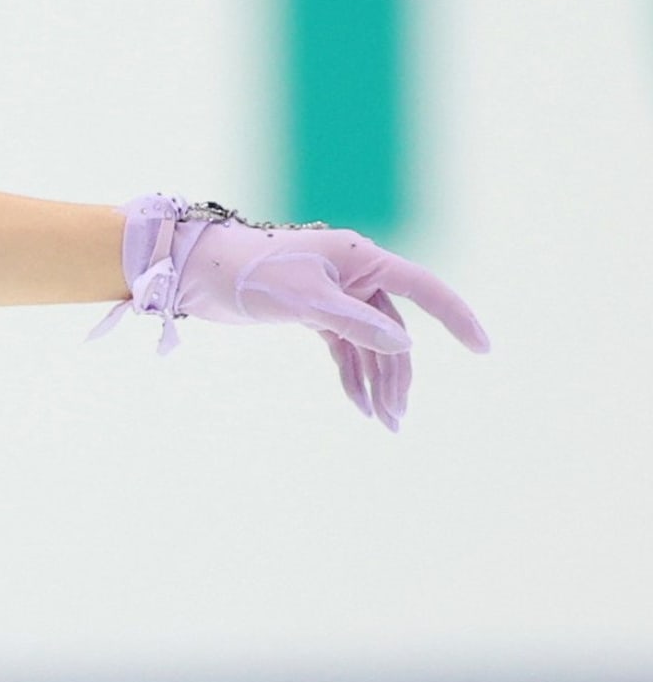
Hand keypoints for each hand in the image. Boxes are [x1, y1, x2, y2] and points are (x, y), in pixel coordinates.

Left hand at [173, 218, 489, 432]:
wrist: (198, 270)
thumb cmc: (248, 273)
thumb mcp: (306, 300)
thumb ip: (357, 322)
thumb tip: (406, 348)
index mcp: (361, 258)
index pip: (423, 288)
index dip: (456, 316)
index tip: (483, 348)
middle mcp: (354, 274)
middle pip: (394, 330)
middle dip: (397, 374)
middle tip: (396, 418)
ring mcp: (335, 294)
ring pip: (371, 343)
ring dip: (377, 381)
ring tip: (385, 422)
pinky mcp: (314, 312)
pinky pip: (345, 347)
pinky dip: (352, 374)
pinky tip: (360, 404)